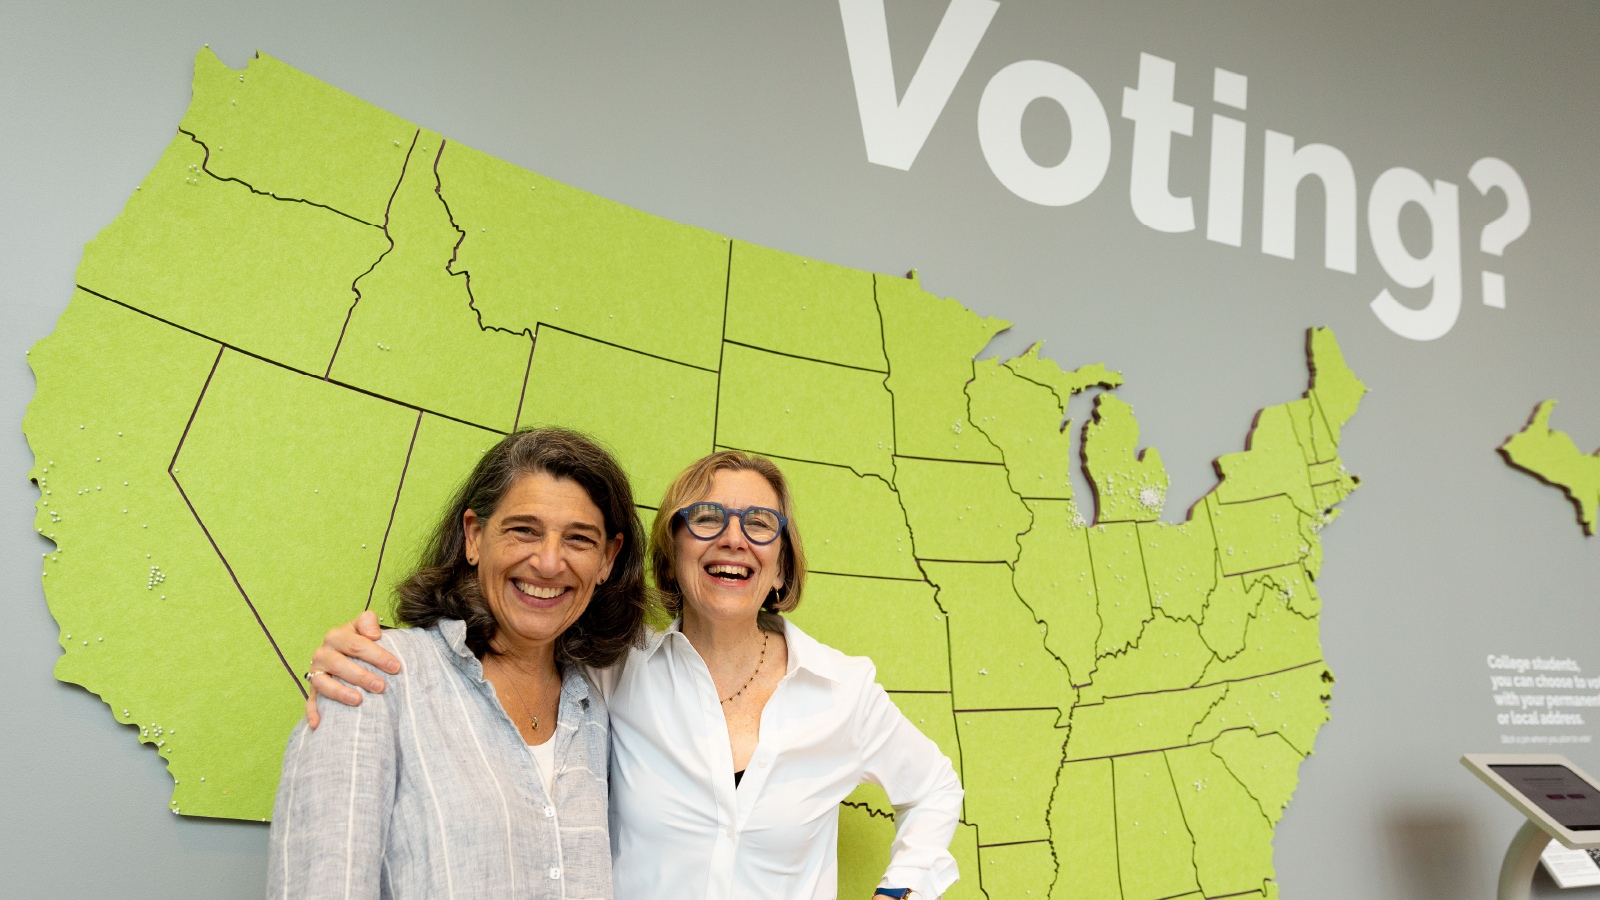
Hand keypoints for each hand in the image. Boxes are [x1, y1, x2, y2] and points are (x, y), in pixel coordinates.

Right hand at [303, 610, 400, 727]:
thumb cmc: (360, 641)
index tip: (395, 667)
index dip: (377, 655)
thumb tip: (374, 634)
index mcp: (336, 636)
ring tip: (358, 700)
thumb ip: (368, 622)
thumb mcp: (364, 627)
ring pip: (323, 683)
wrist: (344, 652)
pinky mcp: (313, 689)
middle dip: (361, 676)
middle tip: (381, 687)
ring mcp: (316, 672)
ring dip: (340, 692)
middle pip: (340, 664)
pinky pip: (310, 702)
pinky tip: (318, 724)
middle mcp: (323, 653)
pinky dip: (313, 713)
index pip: (357, 645)